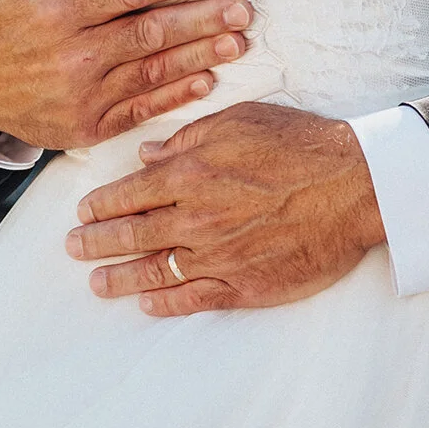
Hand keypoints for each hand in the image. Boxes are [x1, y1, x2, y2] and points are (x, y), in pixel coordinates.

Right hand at [0, 0, 251, 153]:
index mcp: (57, 11)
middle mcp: (73, 56)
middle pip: (151, 34)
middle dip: (202, 20)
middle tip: (244, 10)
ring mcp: (81, 97)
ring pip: (153, 72)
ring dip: (201, 57)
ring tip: (238, 43)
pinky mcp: (86, 128)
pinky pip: (140, 110)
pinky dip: (176, 97)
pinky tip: (207, 80)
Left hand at [67, 105, 384, 316]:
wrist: (356, 188)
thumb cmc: (302, 146)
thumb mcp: (240, 122)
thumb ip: (187, 139)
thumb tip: (147, 154)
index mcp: (189, 176)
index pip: (128, 194)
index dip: (100, 205)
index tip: (82, 211)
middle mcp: (195, 221)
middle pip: (130, 236)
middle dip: (95, 243)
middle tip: (73, 248)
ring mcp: (218, 258)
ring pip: (154, 273)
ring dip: (119, 280)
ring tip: (96, 284)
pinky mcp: (245, 286)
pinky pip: (194, 300)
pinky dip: (166, 305)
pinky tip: (147, 305)